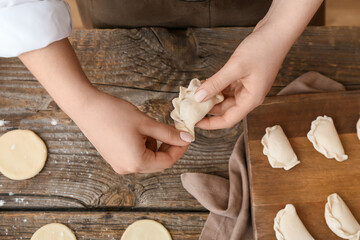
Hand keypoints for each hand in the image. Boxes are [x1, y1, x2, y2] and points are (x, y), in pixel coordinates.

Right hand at [19, 39, 190, 173]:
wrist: (85, 106)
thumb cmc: (114, 113)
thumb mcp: (145, 123)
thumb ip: (168, 133)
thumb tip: (187, 139)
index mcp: (136, 162)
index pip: (167, 161)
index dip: (180, 148)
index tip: (186, 135)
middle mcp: (127, 168)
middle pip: (158, 162)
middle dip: (168, 146)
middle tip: (173, 130)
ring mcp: (119, 164)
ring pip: (147, 158)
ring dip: (155, 145)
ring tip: (148, 126)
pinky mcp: (114, 158)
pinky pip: (136, 155)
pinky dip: (143, 145)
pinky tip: (138, 130)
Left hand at [194, 25, 285, 128]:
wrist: (277, 30)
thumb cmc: (263, 49)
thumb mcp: (236, 67)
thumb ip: (216, 83)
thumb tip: (198, 98)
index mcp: (251, 99)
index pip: (228, 119)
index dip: (210, 124)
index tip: (194, 122)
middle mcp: (249, 96)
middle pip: (225, 109)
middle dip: (207, 108)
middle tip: (189, 104)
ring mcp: (247, 87)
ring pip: (225, 98)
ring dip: (210, 96)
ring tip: (194, 92)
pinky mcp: (244, 78)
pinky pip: (227, 87)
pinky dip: (216, 86)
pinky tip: (205, 82)